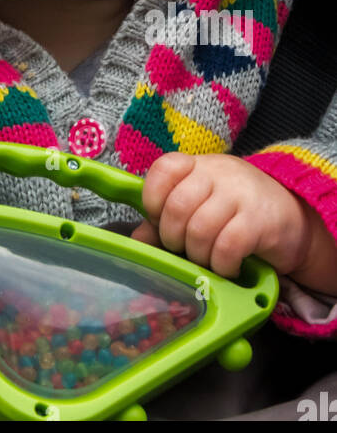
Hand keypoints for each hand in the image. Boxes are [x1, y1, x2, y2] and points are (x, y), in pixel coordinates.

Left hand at [128, 152, 311, 279]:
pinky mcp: (260, 220)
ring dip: (198, 255)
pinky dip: (221, 265)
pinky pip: (227, 247)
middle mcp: (219, 173)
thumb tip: (137, 240)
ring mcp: (241, 194)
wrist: (295, 219)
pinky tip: (227, 267)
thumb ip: (167, 219)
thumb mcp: (202, 206)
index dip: (153, 198)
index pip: (164, 168)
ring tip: (207, 260)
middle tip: (184, 249)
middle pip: (177, 206)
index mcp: (199, 165)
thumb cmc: (238, 214)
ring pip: (200, 230)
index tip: (159, 220)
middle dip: (173, 238)